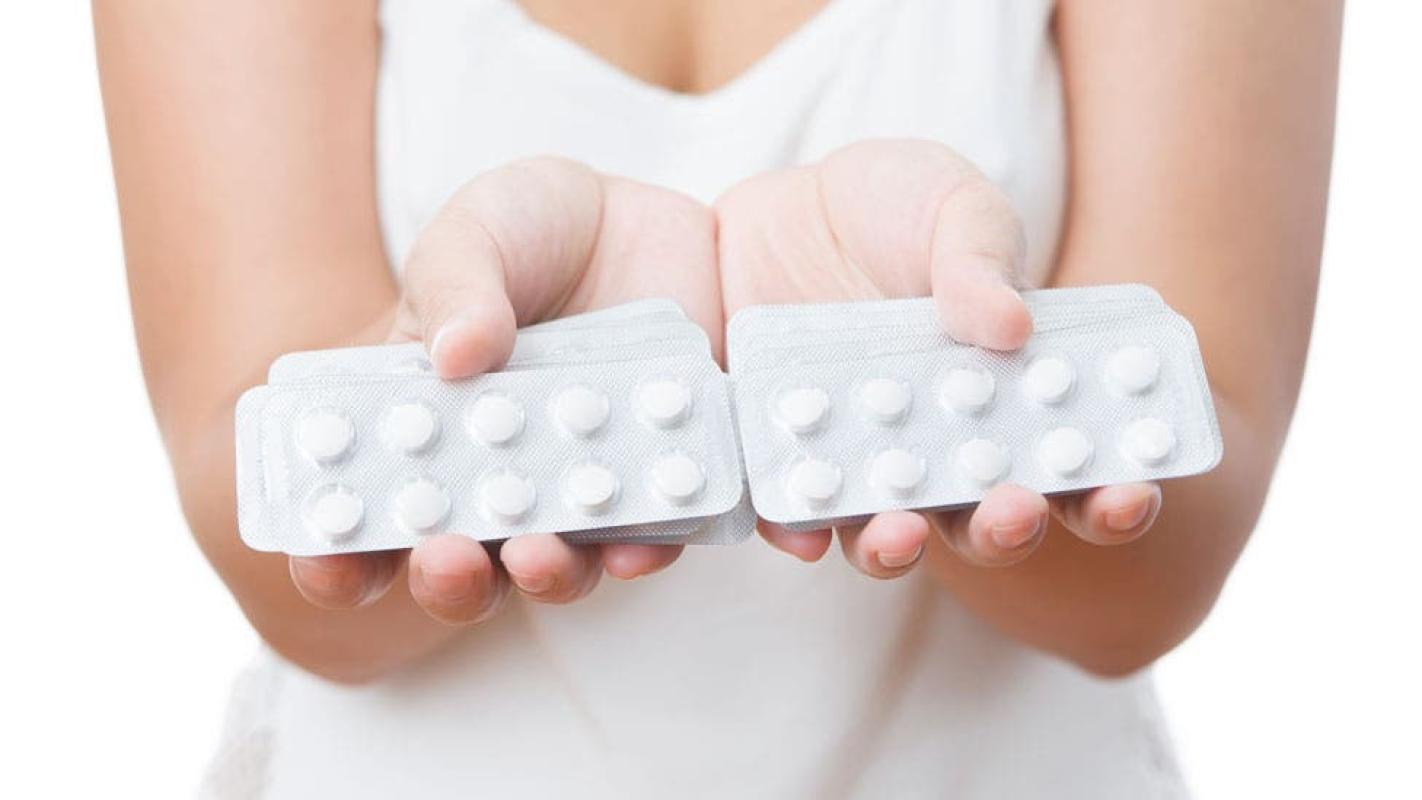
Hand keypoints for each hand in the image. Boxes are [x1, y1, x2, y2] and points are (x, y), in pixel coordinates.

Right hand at [289, 157, 722, 622]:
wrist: (644, 218)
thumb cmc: (533, 231)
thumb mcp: (476, 236)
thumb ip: (457, 288)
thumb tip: (454, 355)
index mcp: (423, 427)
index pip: (367, 511)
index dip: (336, 551)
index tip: (327, 560)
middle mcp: (495, 476)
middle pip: (462, 563)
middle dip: (446, 579)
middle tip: (444, 558)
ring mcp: (574, 484)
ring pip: (554, 565)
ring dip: (542, 575)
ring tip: (538, 553)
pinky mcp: (653, 478)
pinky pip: (649, 535)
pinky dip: (642, 547)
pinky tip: (635, 543)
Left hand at [715, 139, 1161, 576]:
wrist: (786, 204)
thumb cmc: (893, 207)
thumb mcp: (952, 206)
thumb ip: (980, 258)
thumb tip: (1012, 326)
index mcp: (1008, 398)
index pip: (1073, 465)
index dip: (1110, 492)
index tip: (1130, 493)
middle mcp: (940, 449)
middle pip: (983, 521)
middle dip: (1007, 528)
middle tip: (1016, 510)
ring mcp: (863, 460)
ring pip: (888, 534)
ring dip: (899, 548)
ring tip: (902, 531)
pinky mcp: (786, 457)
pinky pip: (793, 515)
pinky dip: (798, 530)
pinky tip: (804, 529)